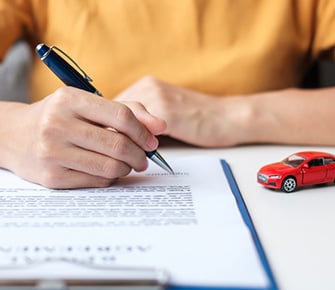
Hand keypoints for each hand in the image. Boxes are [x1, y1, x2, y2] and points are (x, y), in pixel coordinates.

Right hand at [2, 87, 165, 188]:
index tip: (151, 141)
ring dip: (126, 169)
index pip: (121, 116)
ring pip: (110, 167)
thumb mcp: (85, 103)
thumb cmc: (57, 117)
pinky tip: (106, 172)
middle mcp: (57, 125)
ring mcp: (52, 153)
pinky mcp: (51, 178)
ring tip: (126, 164)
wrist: (13, 136)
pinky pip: (96, 182)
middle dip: (140, 155)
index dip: (143, 131)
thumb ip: (126, 110)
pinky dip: (109, 179)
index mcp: (68, 99)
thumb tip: (160, 127)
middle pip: (118, 145)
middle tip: (143, 158)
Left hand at [114, 76, 250, 146]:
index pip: (111, 107)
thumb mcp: (165, 114)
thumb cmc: (198, 120)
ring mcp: (156, 98)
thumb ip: (142, 120)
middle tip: (112, 154)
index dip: (106, 127)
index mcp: (146, 85)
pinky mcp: (166, 113)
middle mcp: (148, 87)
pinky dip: (135, 146)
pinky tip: (139, 158)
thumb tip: (115, 138)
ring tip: (126, 158)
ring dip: (122, 142)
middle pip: (112, 113)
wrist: (229, 118)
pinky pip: (139, 132)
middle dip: (110, 136)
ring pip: (123, 123)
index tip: (106, 144)